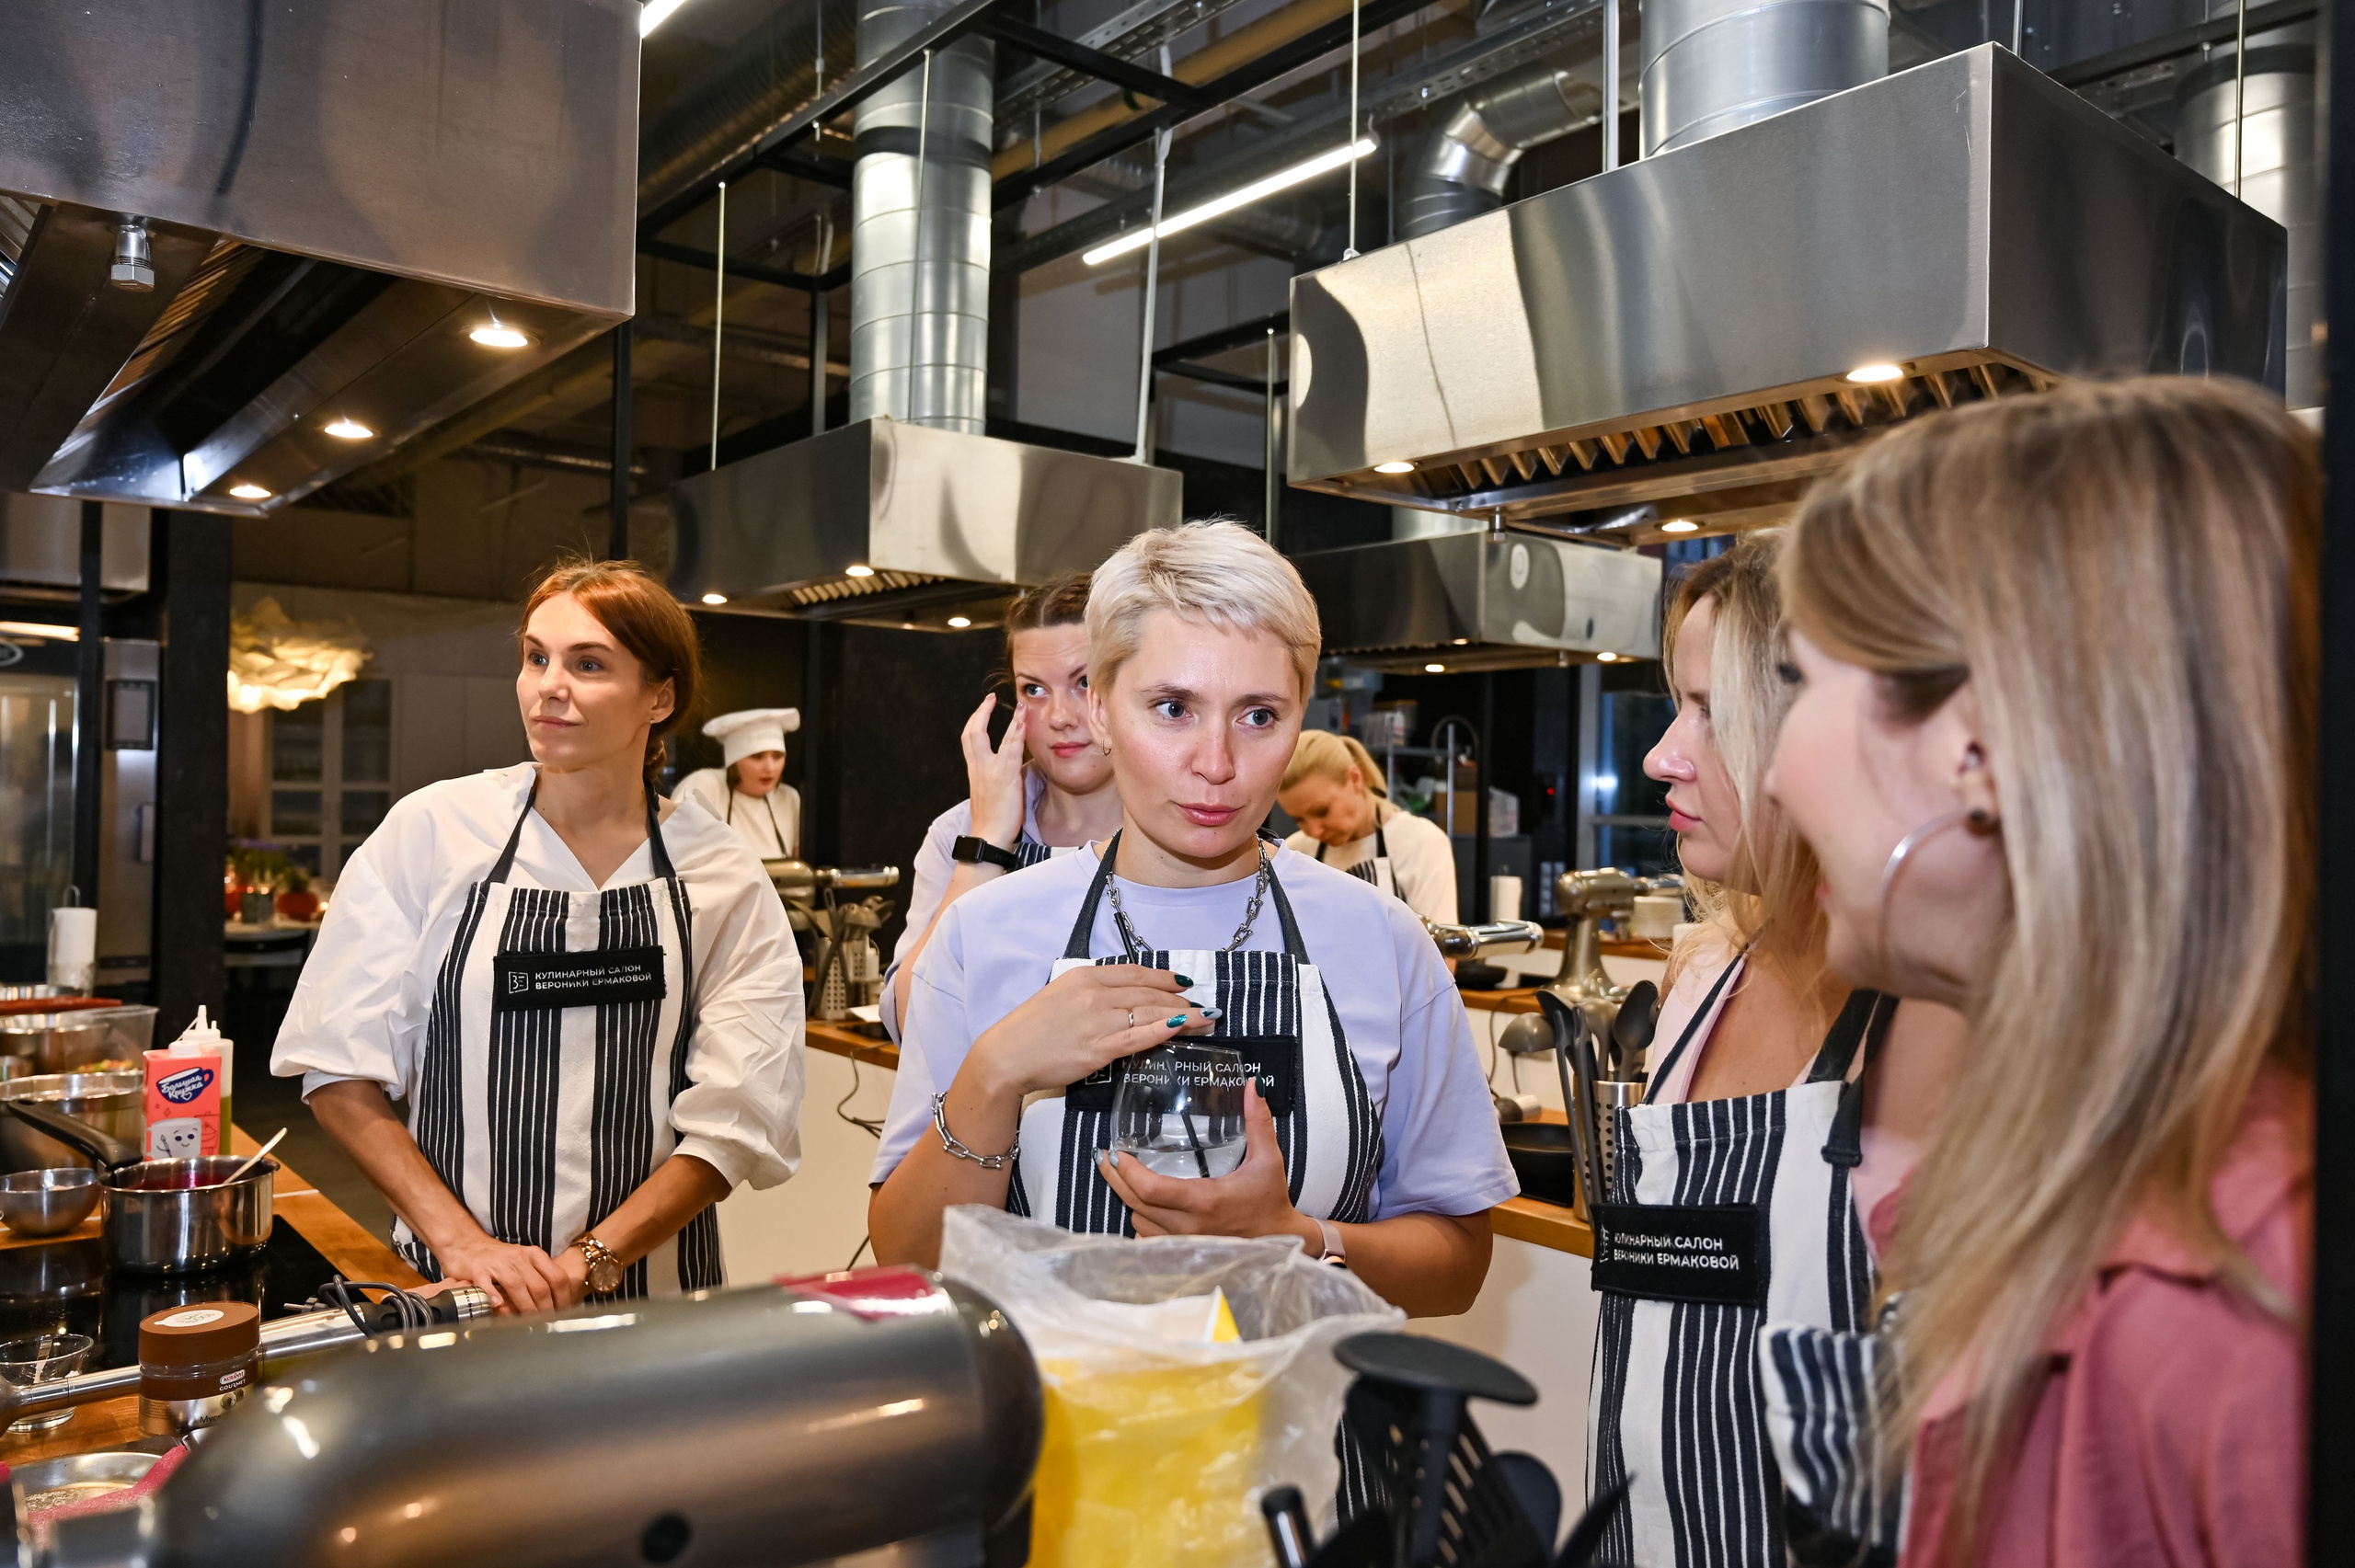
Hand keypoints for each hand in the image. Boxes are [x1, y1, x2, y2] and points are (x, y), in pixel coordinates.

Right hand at [432, 1231, 580, 1315]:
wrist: (468, 1245)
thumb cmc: (500, 1259)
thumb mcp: (525, 1262)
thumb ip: (540, 1277)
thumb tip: (559, 1303)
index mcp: (535, 1255)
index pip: (557, 1277)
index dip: (563, 1298)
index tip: (564, 1314)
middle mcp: (519, 1257)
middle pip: (539, 1286)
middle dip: (546, 1309)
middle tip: (548, 1324)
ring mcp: (498, 1263)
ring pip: (517, 1286)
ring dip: (526, 1308)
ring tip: (530, 1323)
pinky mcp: (478, 1269)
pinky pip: (486, 1283)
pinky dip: (493, 1295)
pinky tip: (498, 1306)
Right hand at [961, 694, 1029, 848]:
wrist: (988, 837)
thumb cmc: (991, 821)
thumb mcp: (987, 794)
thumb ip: (992, 778)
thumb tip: (1003, 772)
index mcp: (974, 771)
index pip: (969, 739)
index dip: (975, 721)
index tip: (983, 708)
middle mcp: (979, 768)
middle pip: (973, 733)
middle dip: (981, 713)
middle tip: (990, 699)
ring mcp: (991, 772)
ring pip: (995, 739)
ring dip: (1011, 721)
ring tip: (1021, 707)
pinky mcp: (1005, 779)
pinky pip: (1011, 752)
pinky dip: (1017, 736)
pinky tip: (1023, 725)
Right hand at [966, 963, 1219, 1099]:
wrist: (1006, 1056)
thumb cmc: (1031, 1029)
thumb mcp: (1061, 996)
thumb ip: (1092, 993)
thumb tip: (1124, 997)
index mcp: (1085, 977)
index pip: (1135, 973)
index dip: (1164, 977)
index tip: (1184, 983)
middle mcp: (1094, 994)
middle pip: (1149, 993)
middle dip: (1181, 999)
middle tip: (1203, 1006)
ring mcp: (1098, 1021)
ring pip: (1150, 1013)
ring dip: (1183, 1016)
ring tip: (1205, 1019)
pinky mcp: (1099, 1048)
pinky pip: (1139, 1037)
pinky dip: (1164, 1030)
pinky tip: (1182, 1028)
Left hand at [1096, 1083, 1318, 1246]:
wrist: (1279, 1241)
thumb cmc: (1271, 1200)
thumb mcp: (1269, 1159)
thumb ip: (1259, 1122)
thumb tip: (1254, 1084)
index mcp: (1205, 1202)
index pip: (1151, 1190)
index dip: (1128, 1172)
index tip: (1118, 1152)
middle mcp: (1189, 1227)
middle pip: (1135, 1205)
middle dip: (1115, 1180)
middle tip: (1105, 1158)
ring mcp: (1184, 1244)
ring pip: (1139, 1222)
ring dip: (1130, 1200)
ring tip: (1125, 1177)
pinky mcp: (1184, 1252)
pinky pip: (1148, 1239)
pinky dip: (1142, 1222)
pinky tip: (1143, 1205)